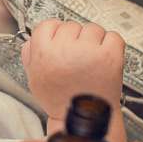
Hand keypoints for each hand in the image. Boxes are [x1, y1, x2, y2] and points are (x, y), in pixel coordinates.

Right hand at [22, 20, 125, 141]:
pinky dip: (112, 44)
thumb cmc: (61, 98)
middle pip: (71, 25)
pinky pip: (113, 35)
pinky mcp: (109, 55)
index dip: (55, 32)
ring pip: (92, 28)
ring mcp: (88, 51)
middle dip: (75, 39)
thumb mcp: (33, 78)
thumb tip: (33, 39)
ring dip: (93, 40)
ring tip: (90, 59)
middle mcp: (65, 49)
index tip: (61, 40)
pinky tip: (104, 57)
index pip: (48, 24)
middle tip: (76, 57)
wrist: (85, 117)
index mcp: (43, 52)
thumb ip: (29, 54)